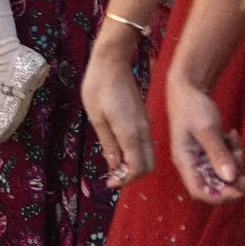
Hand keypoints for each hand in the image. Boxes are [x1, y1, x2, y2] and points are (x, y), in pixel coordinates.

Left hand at [80, 39, 152, 186]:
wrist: (112, 63)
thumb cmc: (98, 87)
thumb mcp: (96, 118)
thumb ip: (108, 144)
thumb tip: (115, 167)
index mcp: (131, 132)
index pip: (138, 167)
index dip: (126, 180)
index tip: (110, 183)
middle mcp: (143, 130)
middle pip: (148, 164)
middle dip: (132, 176)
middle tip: (113, 177)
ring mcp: (145, 123)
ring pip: (148, 154)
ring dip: (134, 165)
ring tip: (114, 166)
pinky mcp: (143, 118)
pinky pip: (145, 143)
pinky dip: (136, 153)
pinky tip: (119, 150)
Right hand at [165, 66, 244, 204]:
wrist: (189, 88)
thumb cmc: (192, 107)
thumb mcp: (206, 129)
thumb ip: (218, 154)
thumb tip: (231, 178)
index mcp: (185, 162)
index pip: (200, 192)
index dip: (220, 196)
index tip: (239, 189)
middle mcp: (192, 164)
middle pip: (216, 185)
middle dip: (233, 176)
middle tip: (243, 160)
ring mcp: (201, 158)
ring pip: (224, 172)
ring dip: (235, 160)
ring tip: (234, 139)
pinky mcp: (209, 151)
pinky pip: (226, 160)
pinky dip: (233, 151)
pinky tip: (231, 135)